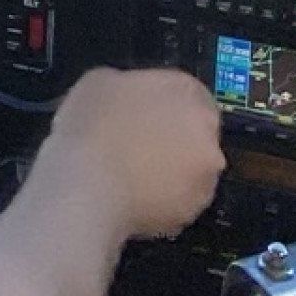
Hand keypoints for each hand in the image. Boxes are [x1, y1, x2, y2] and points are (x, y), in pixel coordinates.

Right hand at [41, 67, 225, 239]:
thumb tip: (129, 102)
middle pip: (195, 133)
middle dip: (173, 139)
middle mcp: (207, 133)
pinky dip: (162, 201)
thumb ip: (128, 87)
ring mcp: (205, 177)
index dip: (164, 106)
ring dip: (171, 172)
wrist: (87, 186)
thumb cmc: (91, 126)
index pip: (188, 93)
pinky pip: (178, 202)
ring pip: (190, 171)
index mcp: (187, 92)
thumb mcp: (99, 82)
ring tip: (131, 178)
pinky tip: (132, 199)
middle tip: (137, 146)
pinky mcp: (193, 213)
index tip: (142, 117)